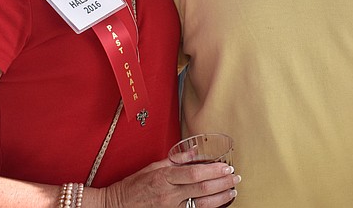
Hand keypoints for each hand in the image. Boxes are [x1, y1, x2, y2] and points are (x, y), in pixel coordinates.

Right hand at [103, 155, 238, 207]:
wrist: (117, 206)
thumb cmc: (134, 186)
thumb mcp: (153, 166)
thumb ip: (177, 159)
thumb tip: (196, 151)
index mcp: (164, 178)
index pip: (195, 173)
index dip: (213, 171)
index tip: (226, 167)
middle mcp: (169, 195)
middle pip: (202, 189)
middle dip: (222, 183)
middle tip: (235, 178)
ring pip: (201, 205)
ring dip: (220, 198)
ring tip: (232, 191)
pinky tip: (218, 204)